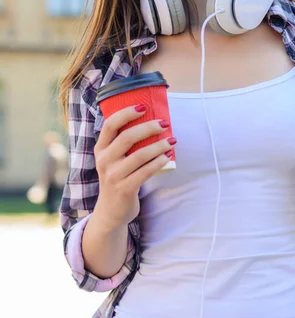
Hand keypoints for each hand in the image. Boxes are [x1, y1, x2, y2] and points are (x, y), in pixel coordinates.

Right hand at [93, 106, 174, 229]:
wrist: (111, 211)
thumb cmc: (118, 177)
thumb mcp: (113, 159)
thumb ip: (123, 142)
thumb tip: (150, 119)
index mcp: (101, 148)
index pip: (110, 125)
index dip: (126, 113)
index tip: (143, 106)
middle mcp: (104, 160)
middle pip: (127, 137)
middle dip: (148, 127)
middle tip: (164, 123)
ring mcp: (113, 176)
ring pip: (139, 155)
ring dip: (158, 145)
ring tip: (171, 140)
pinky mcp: (124, 189)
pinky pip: (145, 172)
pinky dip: (159, 162)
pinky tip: (168, 156)